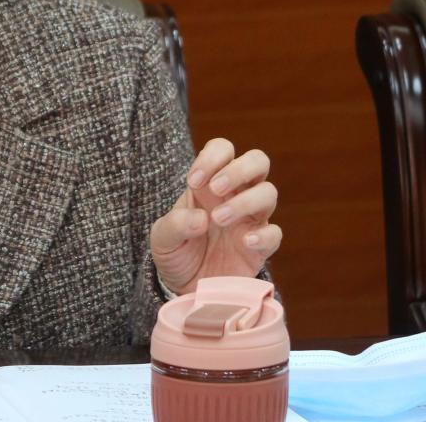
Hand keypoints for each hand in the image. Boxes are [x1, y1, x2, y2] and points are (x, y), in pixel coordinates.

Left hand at [149, 137, 281, 294]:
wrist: (185, 288)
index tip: (194, 182)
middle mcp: (234, 196)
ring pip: (268, 192)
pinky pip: (275, 233)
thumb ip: (175, 224)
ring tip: (218, 220)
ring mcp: (250, 220)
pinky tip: (244, 241)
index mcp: (208, 184)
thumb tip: (201, 218)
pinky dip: (263, 234)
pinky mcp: (261, 247)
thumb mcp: (162, 238)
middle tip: (215, 189)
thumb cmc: (176, 253)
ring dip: (244, 202)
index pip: (223, 149)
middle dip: (239, 169)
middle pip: (257, 160)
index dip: (213, 157)